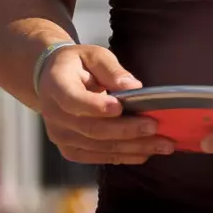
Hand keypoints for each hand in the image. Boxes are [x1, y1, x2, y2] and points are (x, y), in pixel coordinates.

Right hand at [37, 44, 175, 164]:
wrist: (51, 80)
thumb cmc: (77, 64)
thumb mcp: (93, 55)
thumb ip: (111, 69)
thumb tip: (133, 86)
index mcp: (56, 85)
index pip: (73, 100)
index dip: (96, 106)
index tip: (121, 107)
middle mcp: (54, 114)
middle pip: (91, 128)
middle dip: (126, 130)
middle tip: (155, 127)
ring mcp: (60, 136)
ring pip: (98, 146)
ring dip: (132, 148)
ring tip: (161, 145)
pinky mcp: (69, 150)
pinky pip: (97, 157)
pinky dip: (123, 156)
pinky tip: (145, 153)